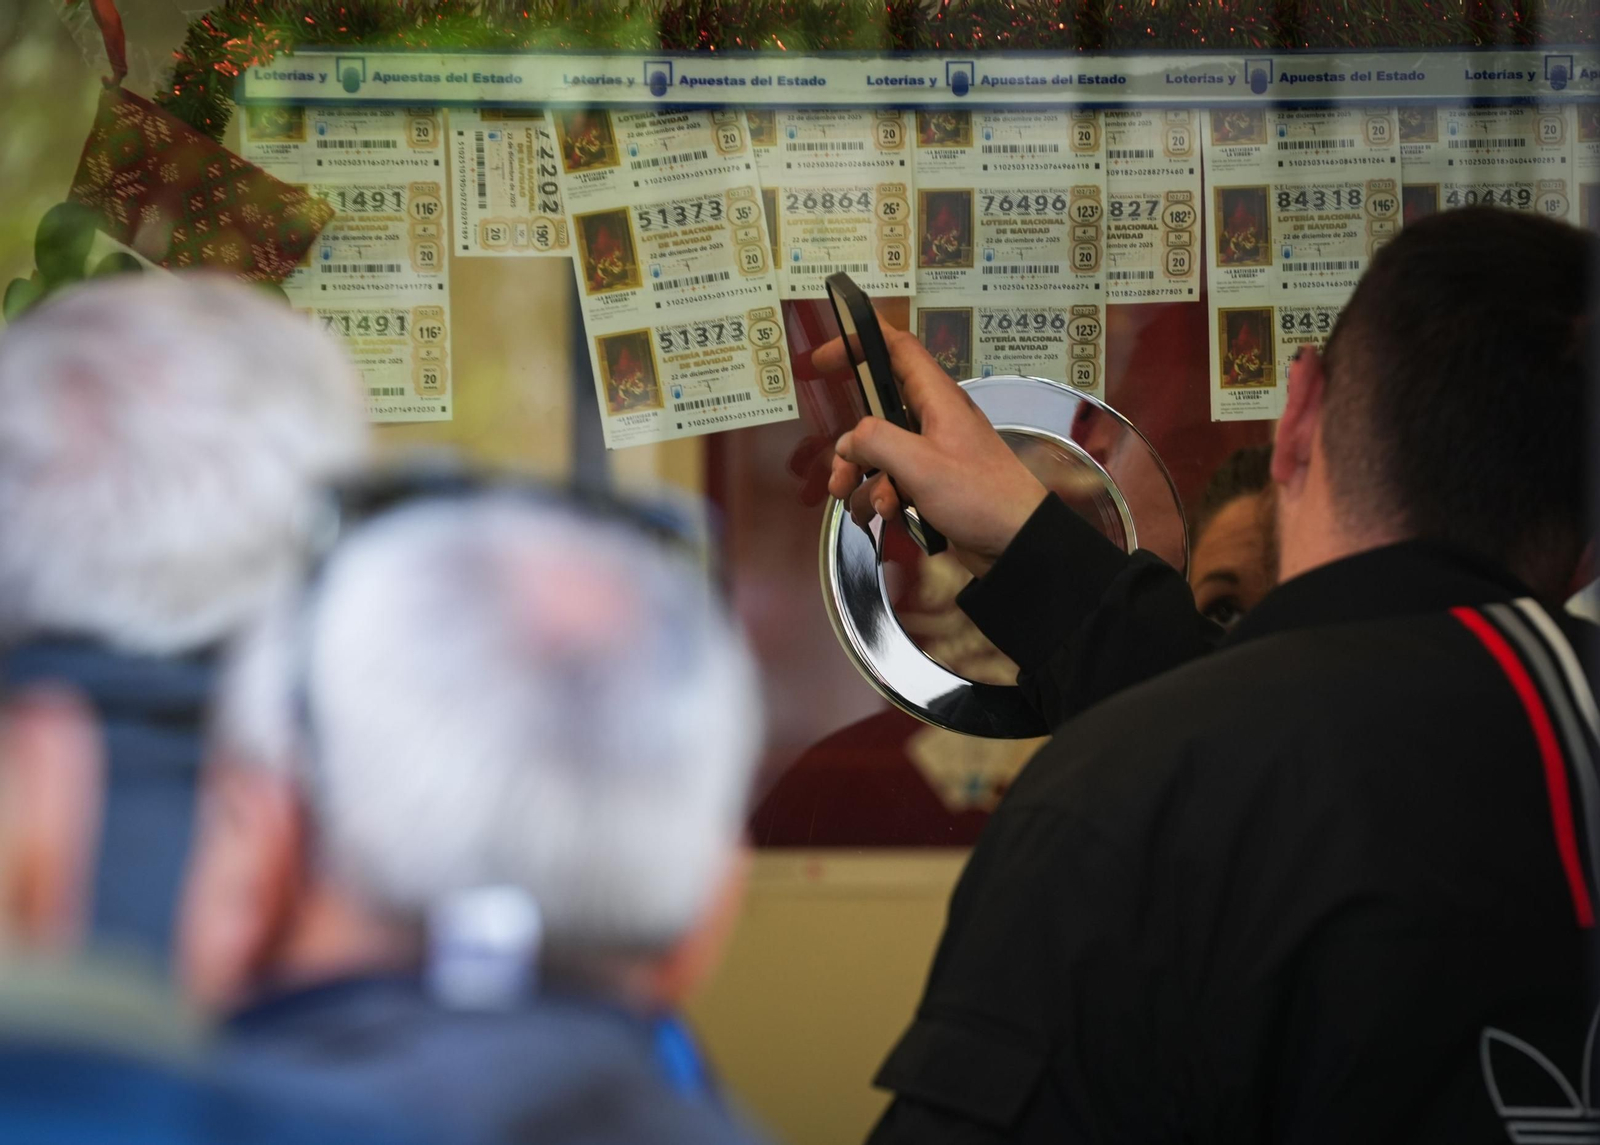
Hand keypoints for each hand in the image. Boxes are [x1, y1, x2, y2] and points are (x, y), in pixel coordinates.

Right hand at [817, 314, 1046, 576]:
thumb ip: (876, 442)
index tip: (825, 359)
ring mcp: (931, 453)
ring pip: (879, 455)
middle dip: (852, 448)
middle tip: (838, 475)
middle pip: (876, 416)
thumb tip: (848, 441)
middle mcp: (932, 420)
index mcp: (936, 398)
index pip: (896, 349)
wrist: (1016, 541)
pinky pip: (892, 482)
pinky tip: (885, 517)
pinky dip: (882, 498)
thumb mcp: (920, 464)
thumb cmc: (979, 495)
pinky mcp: (931, 484)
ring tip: (868, 508)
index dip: (861, 342)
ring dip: (864, 482)